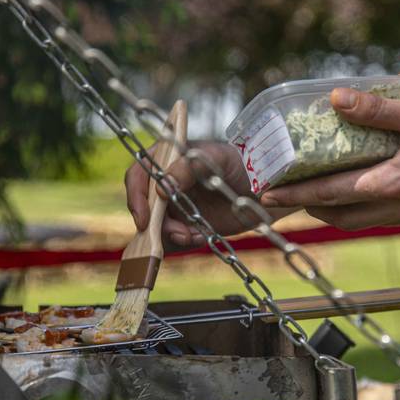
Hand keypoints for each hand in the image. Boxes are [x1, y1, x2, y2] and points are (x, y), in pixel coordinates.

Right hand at [125, 141, 268, 248]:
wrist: (263, 188)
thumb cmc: (240, 163)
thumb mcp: (216, 158)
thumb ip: (187, 167)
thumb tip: (162, 186)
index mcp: (167, 159)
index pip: (138, 175)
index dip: (136, 197)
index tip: (145, 218)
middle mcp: (165, 183)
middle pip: (144, 207)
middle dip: (158, 224)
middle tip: (182, 232)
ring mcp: (174, 205)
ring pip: (157, 226)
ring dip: (173, 235)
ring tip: (195, 234)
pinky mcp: (186, 224)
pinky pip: (173, 239)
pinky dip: (184, 241)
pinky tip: (202, 236)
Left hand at [259, 88, 399, 228]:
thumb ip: (377, 110)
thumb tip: (336, 99)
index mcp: (390, 184)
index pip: (327, 194)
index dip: (294, 196)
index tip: (266, 197)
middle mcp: (397, 208)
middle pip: (338, 215)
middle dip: (308, 208)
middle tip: (286, 195)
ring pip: (360, 221)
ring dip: (335, 211)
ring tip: (317, 195)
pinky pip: (383, 218)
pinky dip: (362, 210)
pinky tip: (363, 192)